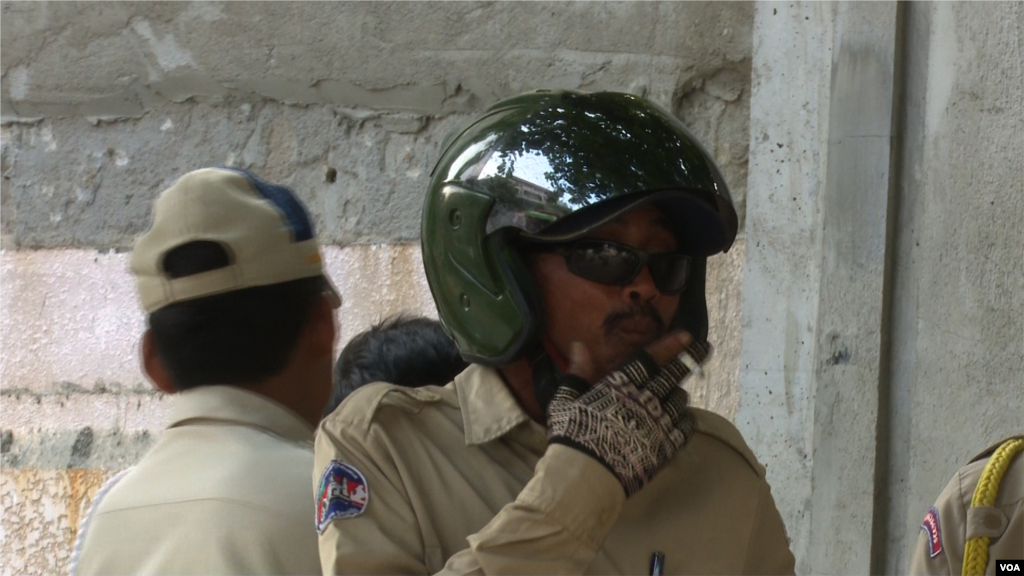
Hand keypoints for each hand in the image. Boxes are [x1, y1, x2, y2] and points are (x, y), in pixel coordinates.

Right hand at [546, 332, 712, 496]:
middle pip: (671, 375)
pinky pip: (685, 427)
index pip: (650, 359)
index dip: (670, 346)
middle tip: (704, 349)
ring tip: (679, 392)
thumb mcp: (565, 401)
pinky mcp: (665, 447)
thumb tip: (578, 346)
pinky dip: (687, 419)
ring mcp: (657, 424)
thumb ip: (577, 373)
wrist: (585, 477)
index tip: (687, 336)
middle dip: (689, 360)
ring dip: (680, 393)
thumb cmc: (571, 437)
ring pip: (679, 400)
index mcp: (619, 386)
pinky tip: (685, 418)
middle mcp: (642, 400)